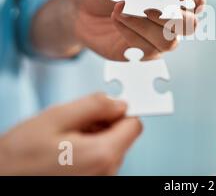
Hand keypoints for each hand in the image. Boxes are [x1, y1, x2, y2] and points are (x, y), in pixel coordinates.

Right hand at [0, 94, 141, 174]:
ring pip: (112, 147)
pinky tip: (66, 150)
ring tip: (65, 138)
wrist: (0, 180)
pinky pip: (101, 160)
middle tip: (75, 122)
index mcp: (102, 154)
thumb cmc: (19, 156)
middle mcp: (106, 172)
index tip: (106, 106)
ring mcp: (100, 180)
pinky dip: (89, 149)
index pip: (134, 125)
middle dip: (104, 123)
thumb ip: (94, 105)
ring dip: (95, 136)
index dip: (120, 110)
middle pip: (123, 136)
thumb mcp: (55, 117)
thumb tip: (119, 101)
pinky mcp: (92, 183)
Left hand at [70, 0, 204, 60]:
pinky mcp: (144, 53)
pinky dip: (130, 32)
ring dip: (144, 24)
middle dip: (167, 15)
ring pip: (170, 41)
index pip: (196, 0)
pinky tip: (117, 19)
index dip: (189, 0)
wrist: (81, 9)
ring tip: (120, 9)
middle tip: (142, 4)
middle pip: (190, 25)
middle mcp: (171, 18)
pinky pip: (148, 49)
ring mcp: (159, 38)